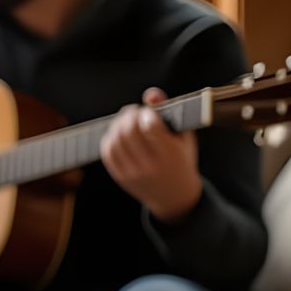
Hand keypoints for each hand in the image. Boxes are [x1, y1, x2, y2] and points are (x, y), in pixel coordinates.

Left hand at [100, 87, 202, 222]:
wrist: (175, 196)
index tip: (148, 112)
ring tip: (126, 120)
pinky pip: (107, 152)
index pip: (150, 127)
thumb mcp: (184, 137)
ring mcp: (133, 173)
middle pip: (129, 132)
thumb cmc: (181, 160)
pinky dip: (110, 138)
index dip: (145, 114)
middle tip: (134, 111)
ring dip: (118, 124)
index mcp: (171, 155)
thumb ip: (169, 112)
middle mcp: (151, 166)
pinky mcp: (120, 177)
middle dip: (129, 115)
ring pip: (115, 140)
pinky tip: (118, 133)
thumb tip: (150, 94)